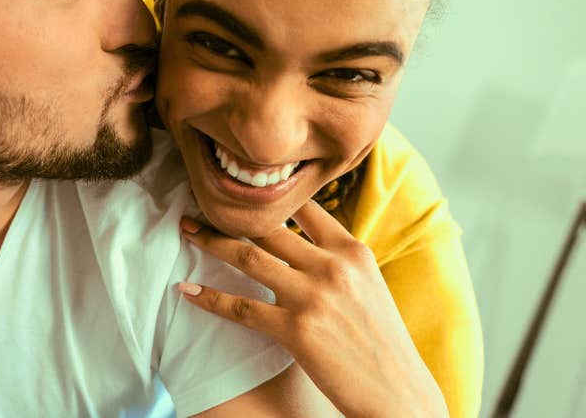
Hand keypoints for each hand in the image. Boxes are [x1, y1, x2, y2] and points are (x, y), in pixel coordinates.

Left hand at [178, 200, 447, 417]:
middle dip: (229, 215)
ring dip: (211, 242)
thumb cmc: (380, 341)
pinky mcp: (297, 331)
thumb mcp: (369, 285)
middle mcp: (333, 267)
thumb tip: (300, 243)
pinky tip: (187, 290)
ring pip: (249, 257)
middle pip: (269, 227)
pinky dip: (210, 298)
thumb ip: (337, 260)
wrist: (398, 392)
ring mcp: (314, 297)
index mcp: (353, 251)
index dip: (270, 198)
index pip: (304, 208)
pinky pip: (242, 307)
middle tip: (199, 206)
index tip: (241, 193)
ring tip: (187, 231)